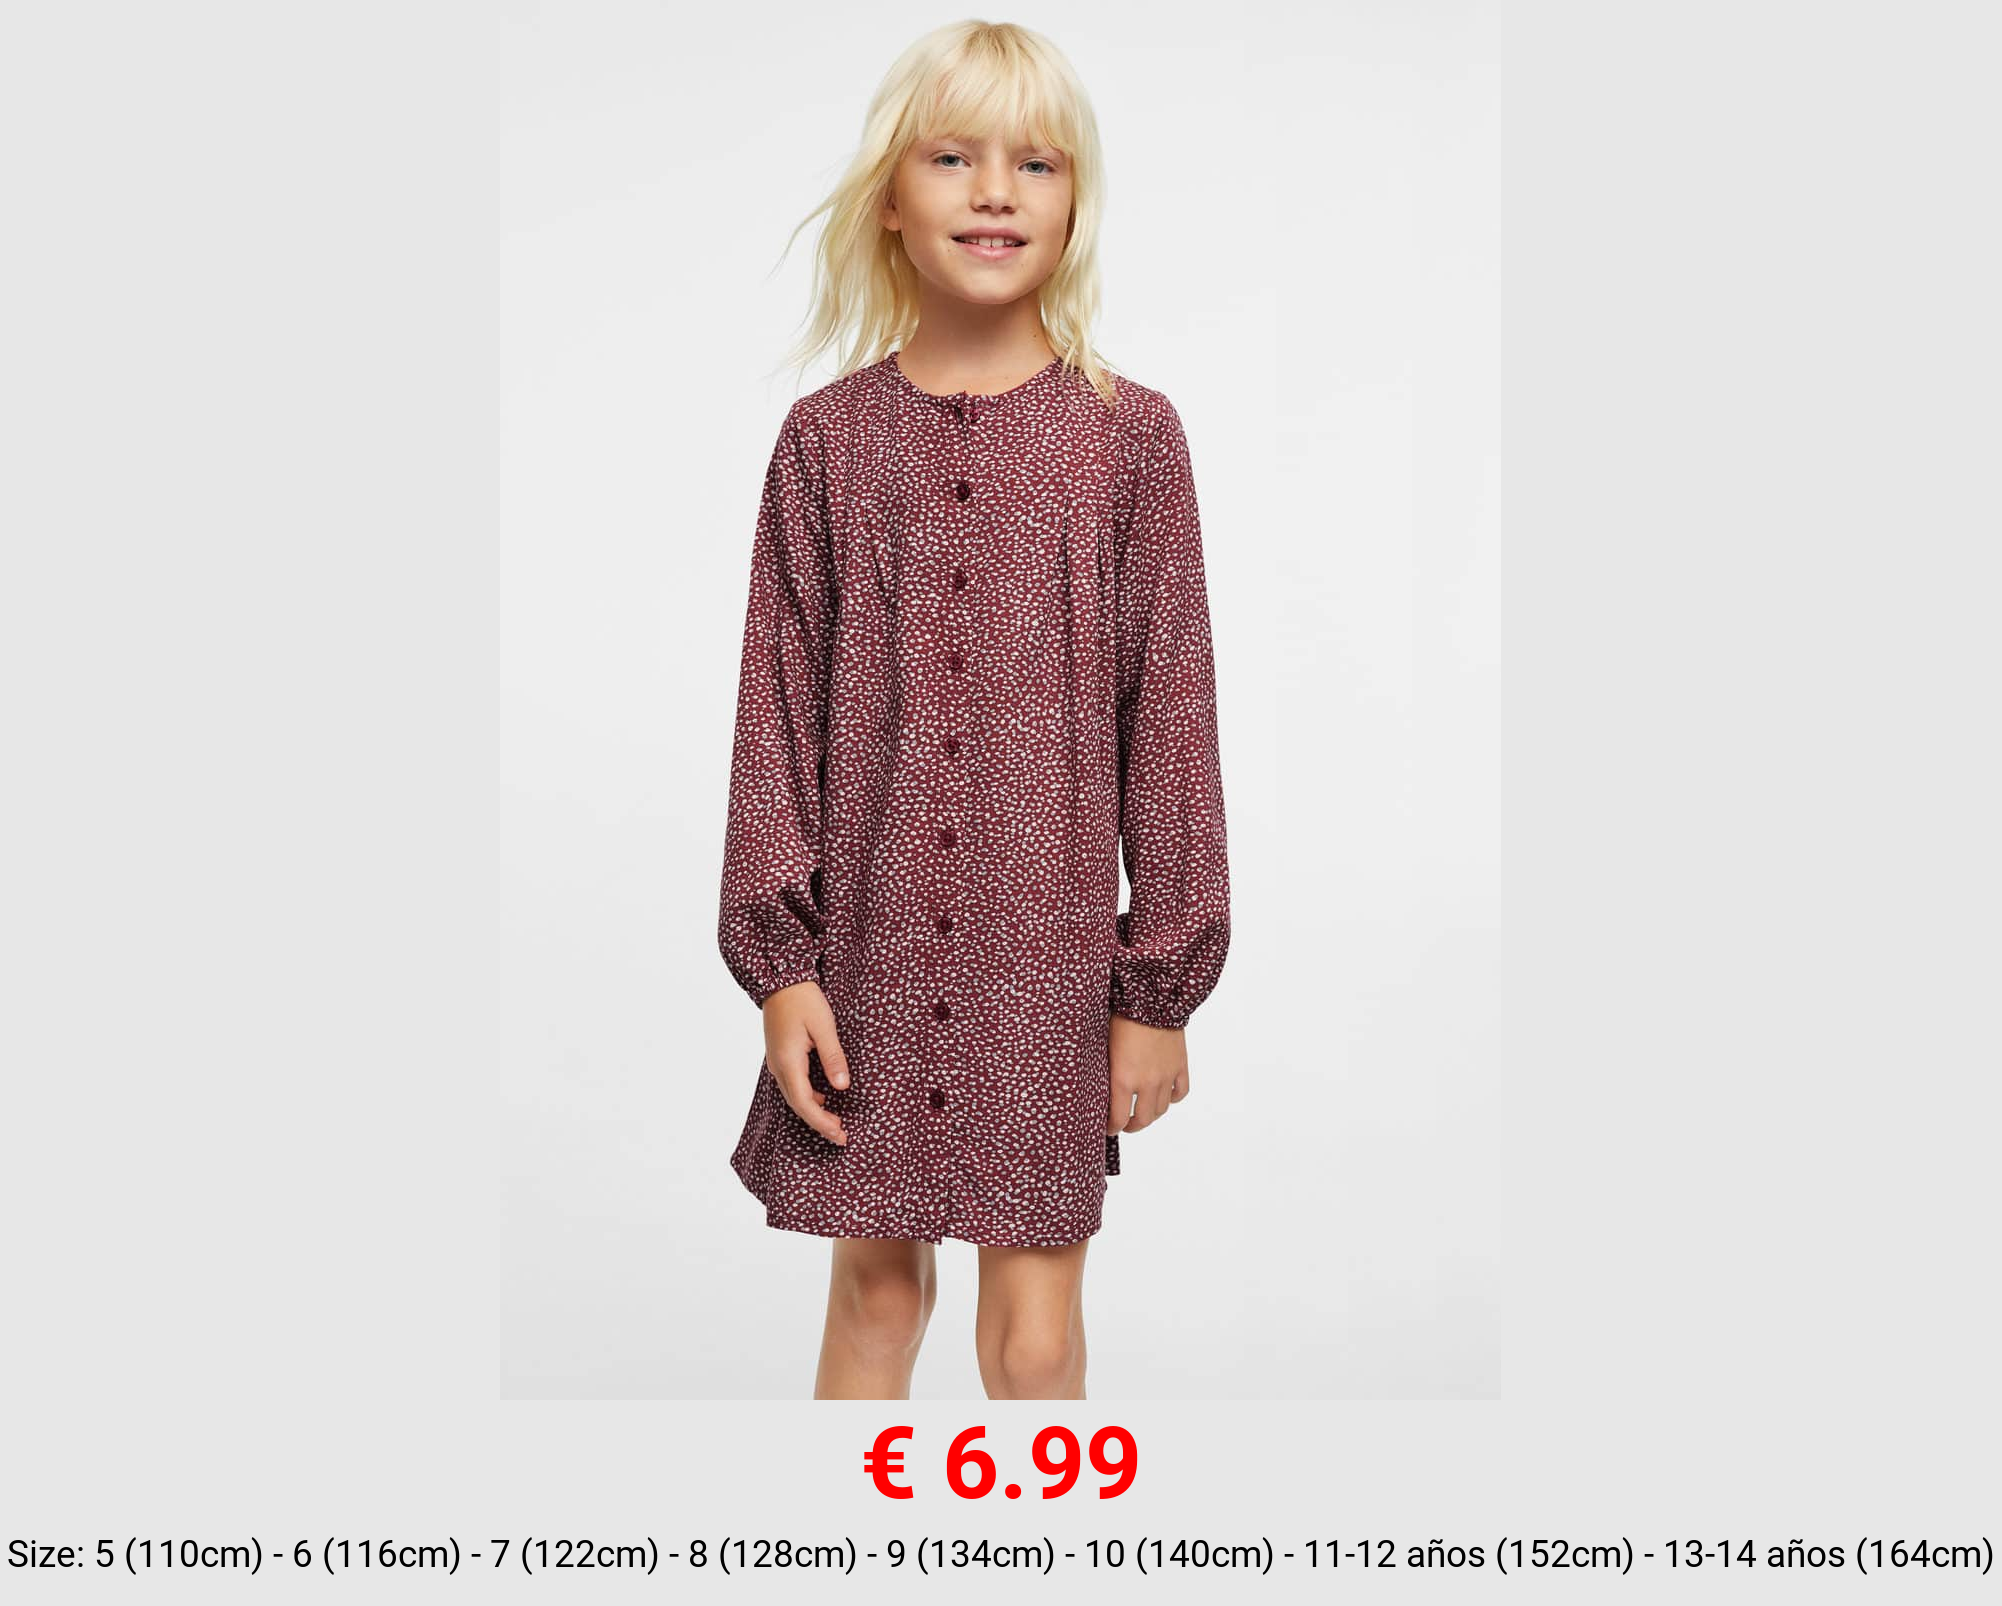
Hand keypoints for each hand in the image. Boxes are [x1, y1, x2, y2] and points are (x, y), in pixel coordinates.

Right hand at [762, 980, 850, 1144]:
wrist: (781, 979)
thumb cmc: (803, 999)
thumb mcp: (824, 1027)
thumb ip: (833, 1057)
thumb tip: (842, 1087)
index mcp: (789, 1062)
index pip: (805, 1103)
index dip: (823, 1123)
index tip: (841, 1134)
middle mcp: (779, 1067)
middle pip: (798, 1105)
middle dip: (819, 1123)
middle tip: (842, 1135)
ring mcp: (777, 1062)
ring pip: (794, 1097)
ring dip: (814, 1111)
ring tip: (835, 1121)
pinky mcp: (781, 1056)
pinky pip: (793, 1085)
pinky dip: (809, 1097)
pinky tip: (824, 1097)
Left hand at [1108, 1013, 1188, 1134]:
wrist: (1151, 998)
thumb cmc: (1120, 1016)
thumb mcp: (1103, 1045)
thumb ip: (1104, 1070)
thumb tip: (1096, 1086)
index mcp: (1123, 1078)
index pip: (1118, 1118)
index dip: (1112, 1128)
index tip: (1108, 1129)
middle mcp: (1146, 1082)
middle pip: (1143, 1120)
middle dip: (1132, 1126)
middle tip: (1125, 1125)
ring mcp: (1166, 1075)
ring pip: (1161, 1109)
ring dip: (1151, 1114)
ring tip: (1143, 1111)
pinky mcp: (1180, 1065)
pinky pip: (1180, 1092)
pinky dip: (1172, 1097)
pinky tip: (1164, 1094)